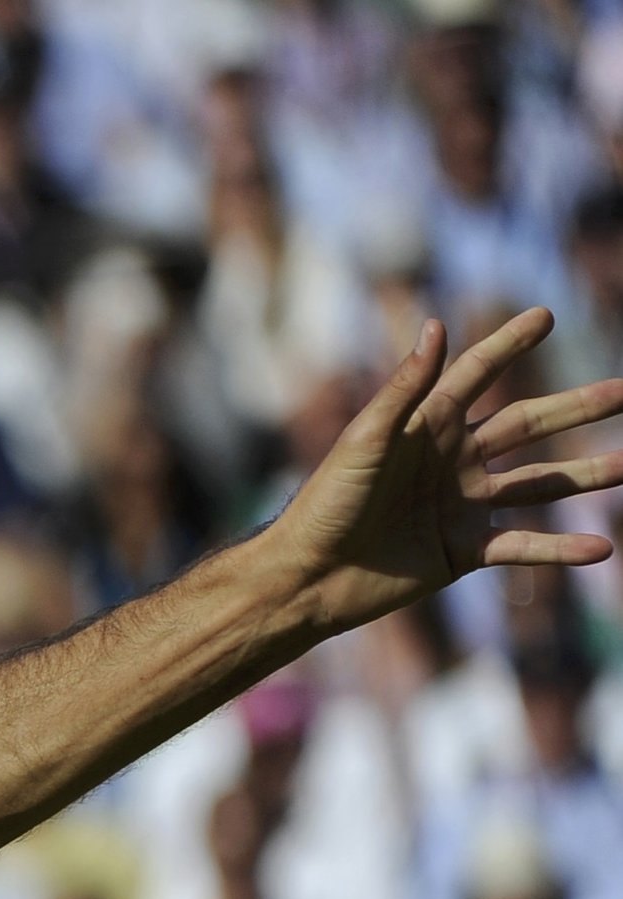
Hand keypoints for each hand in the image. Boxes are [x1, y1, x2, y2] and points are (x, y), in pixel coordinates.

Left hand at [266, 309, 622, 637]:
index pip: (477, 375)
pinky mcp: (462, 551)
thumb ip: (405, 389)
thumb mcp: (366, 442)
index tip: (545, 317)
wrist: (307, 578)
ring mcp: (461, 505)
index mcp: (426, 427)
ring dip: (585, 476)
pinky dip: (560, 549)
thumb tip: (436, 325)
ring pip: (538, 484)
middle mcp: (451, 460)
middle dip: (576, 408)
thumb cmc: (325, 505)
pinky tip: (600, 548)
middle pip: (527, 426)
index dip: (509, 345)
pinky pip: (522, 546)